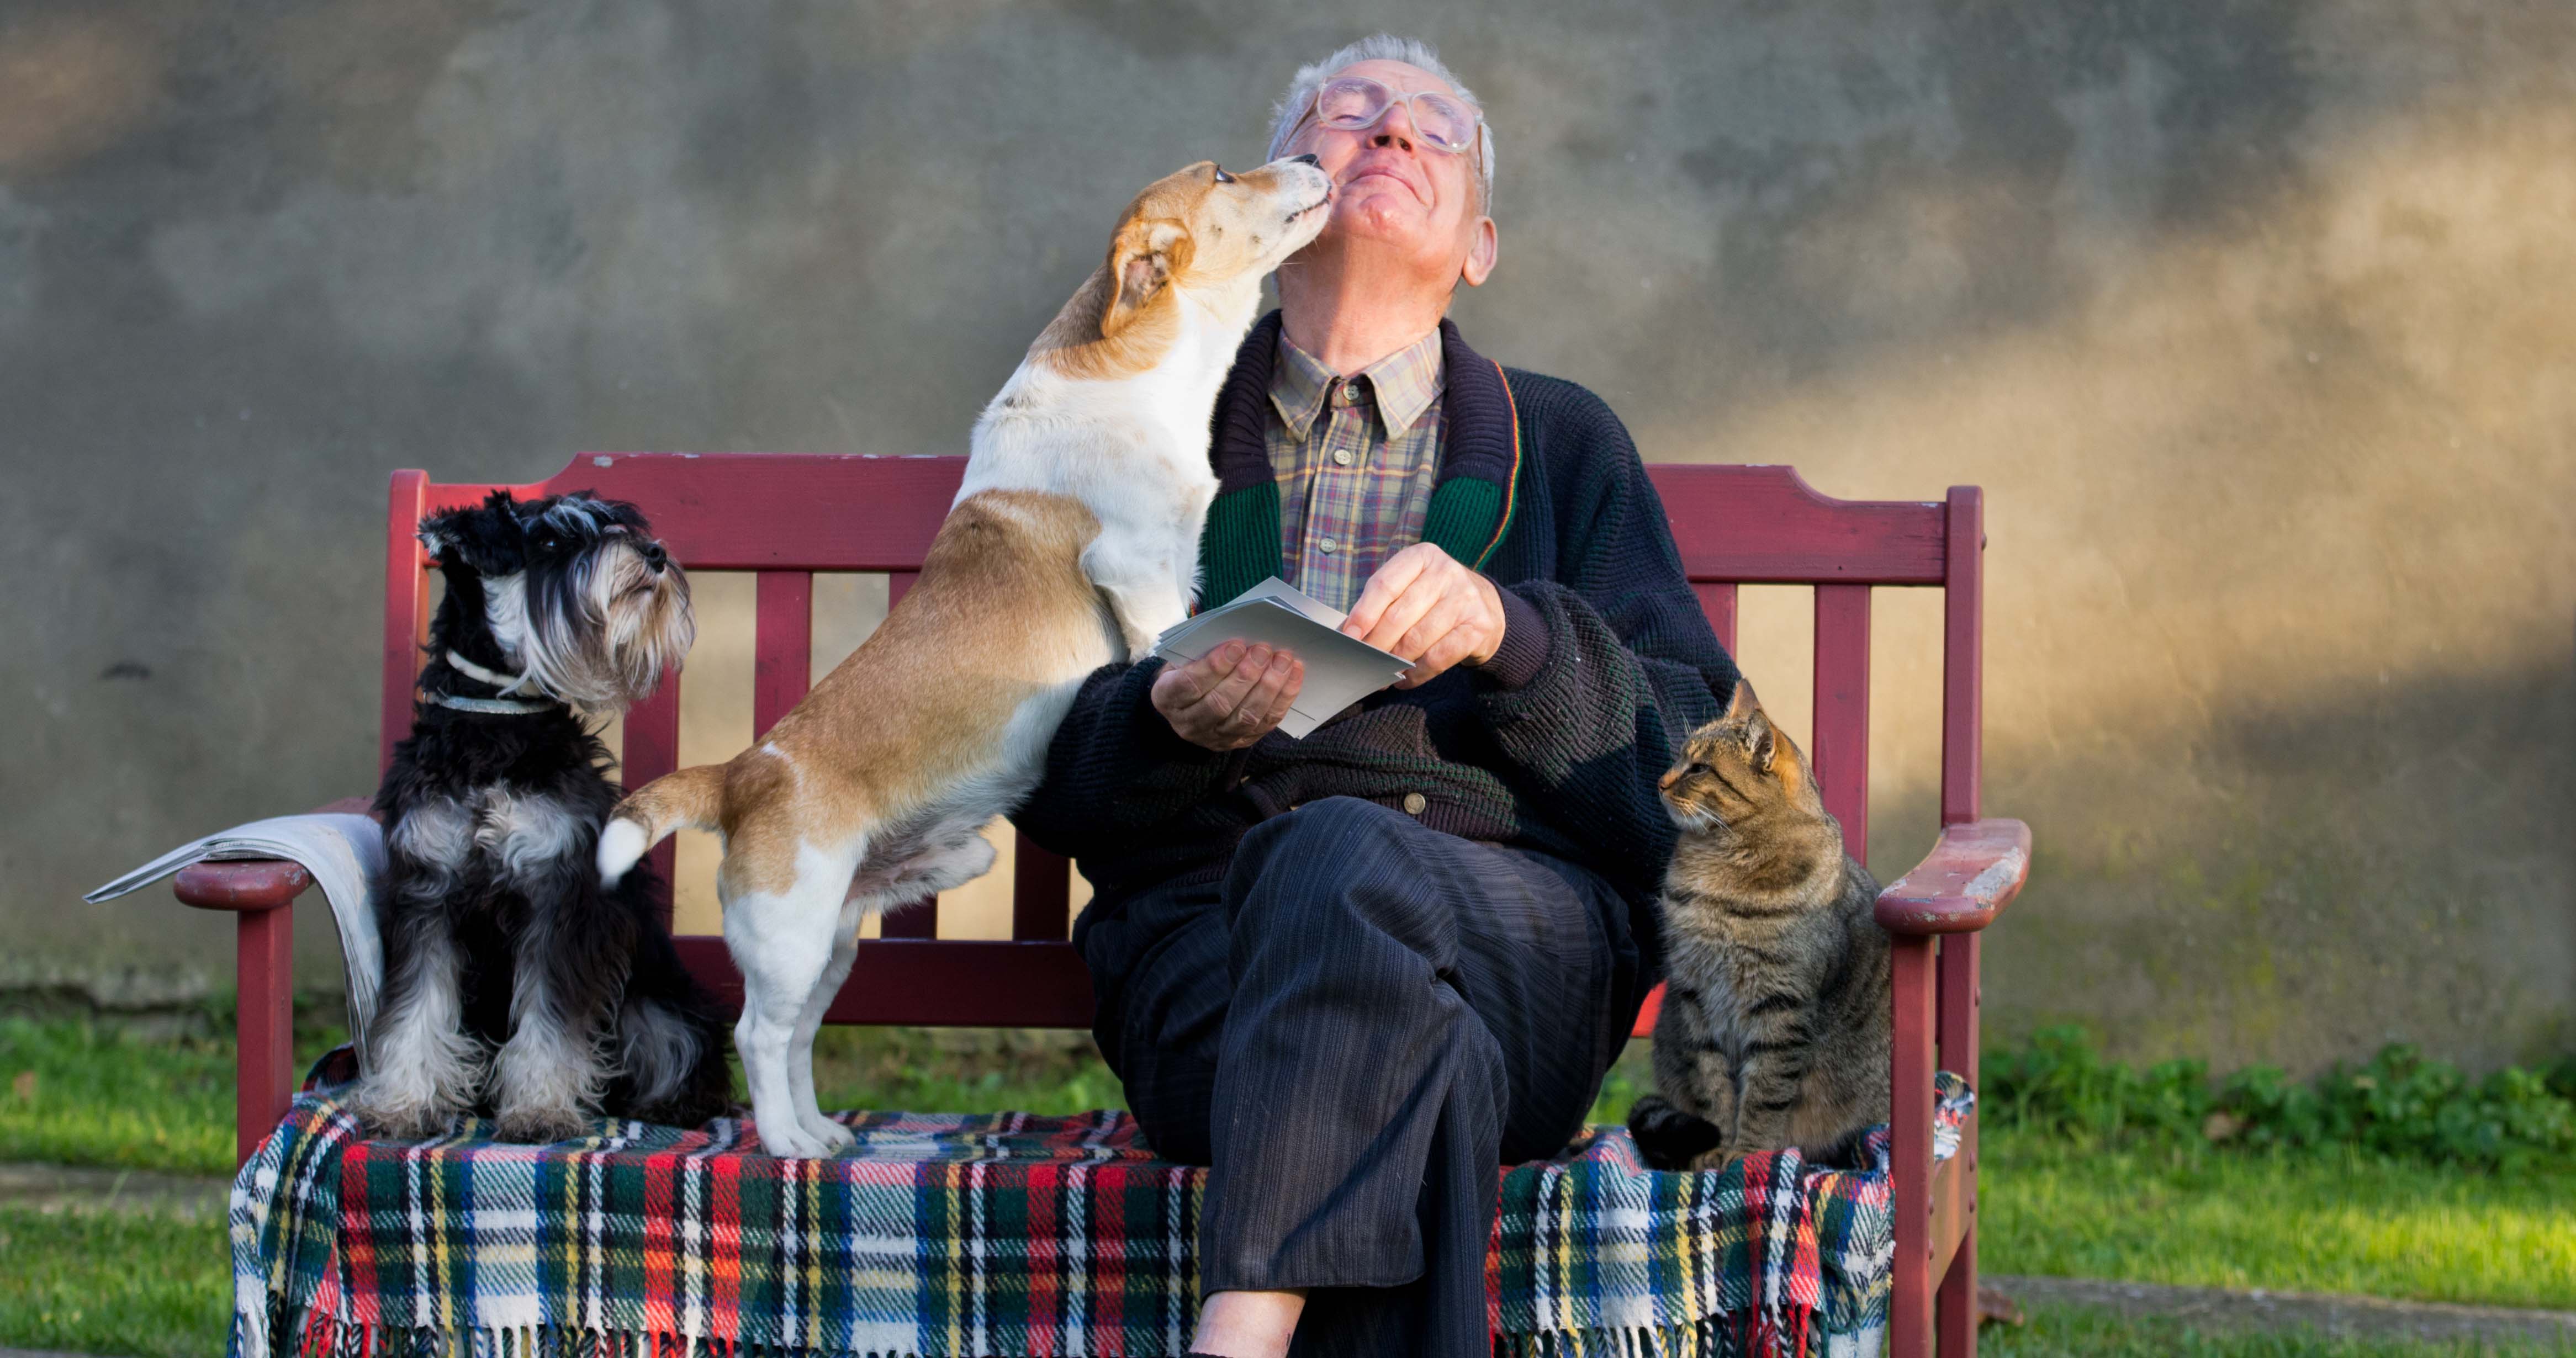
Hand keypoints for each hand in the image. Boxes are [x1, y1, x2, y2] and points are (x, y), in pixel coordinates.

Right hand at [1152, 640, 1305, 750]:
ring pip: (1246, 717)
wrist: (1187, 703)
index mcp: (1167, 698)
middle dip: (1246, 675)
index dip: (1214, 666)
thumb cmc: (1187, 670)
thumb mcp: (1182, 657)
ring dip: (1269, 686)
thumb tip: (1240, 637)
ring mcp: (1215, 738)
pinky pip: (1266, 723)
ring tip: (1283, 660)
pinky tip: (1293, 673)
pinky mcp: (1240, 742)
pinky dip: (1283, 697)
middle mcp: (1188, 724)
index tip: (1236, 645)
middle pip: (1220, 704)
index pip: (1189, 686)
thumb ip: (1202, 649)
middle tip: (1264, 650)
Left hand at [1341, 543, 1505, 688]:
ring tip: (1381, 672)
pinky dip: (1416, 673)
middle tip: (1362, 661)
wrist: (1488, 609)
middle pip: (1398, 615)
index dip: (1364, 613)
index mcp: (1422, 556)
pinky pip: (1437, 658)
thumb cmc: (1436, 599)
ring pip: (1416, 639)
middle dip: (1376, 644)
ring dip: (1394, 662)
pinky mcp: (1478, 628)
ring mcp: (1465, 599)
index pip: (1385, 585)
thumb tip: (1351, 634)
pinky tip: (1405, 678)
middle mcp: (1446, 572)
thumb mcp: (1412, 587)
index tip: (1349, 636)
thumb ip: (1383, 603)